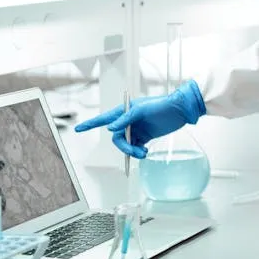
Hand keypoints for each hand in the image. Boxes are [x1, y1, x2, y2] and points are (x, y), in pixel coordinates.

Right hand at [74, 80, 205, 158]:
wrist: (181, 111)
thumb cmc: (161, 105)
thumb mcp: (142, 110)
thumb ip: (126, 119)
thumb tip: (110, 129)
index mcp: (125, 111)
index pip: (104, 119)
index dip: (90, 124)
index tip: (78, 129)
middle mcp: (128, 121)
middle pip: (117, 138)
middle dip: (123, 147)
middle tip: (134, 152)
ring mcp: (136, 129)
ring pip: (126, 145)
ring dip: (132, 152)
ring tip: (143, 154)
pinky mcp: (145, 137)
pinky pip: (135, 148)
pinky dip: (138, 153)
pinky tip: (145, 153)